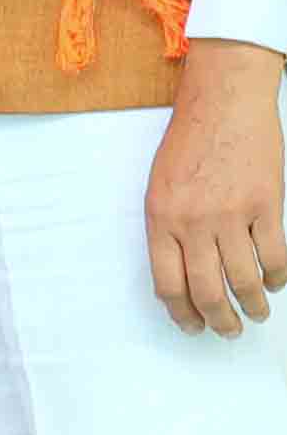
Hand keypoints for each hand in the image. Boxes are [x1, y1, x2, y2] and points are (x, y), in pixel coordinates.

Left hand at [150, 38, 284, 336]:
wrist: (223, 104)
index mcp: (160, 217)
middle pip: (207, 291)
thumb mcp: (160, 185)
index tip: (192, 326)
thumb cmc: (189, 142)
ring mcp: (231, 215)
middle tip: (227, 330)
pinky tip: (274, 282)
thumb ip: (169, 228)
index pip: (168, 282)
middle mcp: (193, 221)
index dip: (182, 313)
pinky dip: (277, 278)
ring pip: (244, 281)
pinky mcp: (266, 206)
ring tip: (256, 313)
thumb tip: (182, 274)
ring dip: (253, 306)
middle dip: (219, 321)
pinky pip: (275, 257)